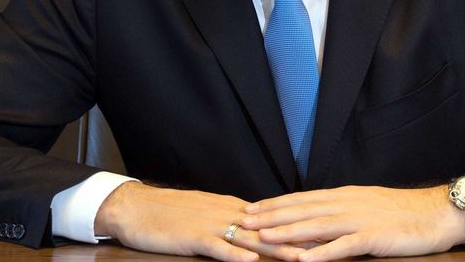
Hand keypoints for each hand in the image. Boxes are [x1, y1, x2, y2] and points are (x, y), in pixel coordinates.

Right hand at [95, 181, 305, 261]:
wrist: (137, 207)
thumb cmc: (170, 215)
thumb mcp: (205, 216)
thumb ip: (229, 223)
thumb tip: (252, 231)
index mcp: (231, 208)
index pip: (272, 219)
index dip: (298, 228)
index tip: (324, 234)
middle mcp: (227, 213)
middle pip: (269, 229)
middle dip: (298, 239)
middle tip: (327, 248)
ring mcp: (212, 225)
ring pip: (251, 239)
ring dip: (277, 250)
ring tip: (303, 259)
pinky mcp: (194, 238)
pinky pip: (219, 248)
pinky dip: (236, 255)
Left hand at [240, 184, 464, 259]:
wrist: (433, 212)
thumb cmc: (399, 212)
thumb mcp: (364, 206)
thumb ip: (339, 212)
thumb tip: (313, 219)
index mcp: (342, 196)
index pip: (301, 198)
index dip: (275, 203)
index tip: (252, 207)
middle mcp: (345, 203)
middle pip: (302, 209)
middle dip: (272, 215)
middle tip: (245, 220)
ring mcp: (358, 219)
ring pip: (316, 225)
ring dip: (288, 232)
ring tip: (265, 238)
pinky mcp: (373, 237)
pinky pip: (344, 246)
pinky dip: (323, 253)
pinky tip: (305, 260)